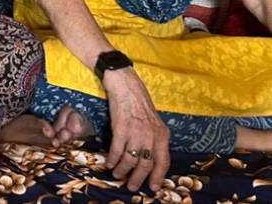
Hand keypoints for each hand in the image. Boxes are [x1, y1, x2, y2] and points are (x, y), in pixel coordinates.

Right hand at [104, 68, 170, 191]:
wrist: (125, 85)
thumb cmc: (139, 101)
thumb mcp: (154, 121)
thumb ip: (154, 138)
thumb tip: (149, 157)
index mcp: (162, 135)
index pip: (163, 162)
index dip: (157, 177)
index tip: (152, 187)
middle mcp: (151, 136)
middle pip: (146, 165)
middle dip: (137, 179)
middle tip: (131, 187)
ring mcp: (136, 133)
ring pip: (130, 160)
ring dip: (122, 170)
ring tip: (117, 175)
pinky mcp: (121, 129)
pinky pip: (116, 150)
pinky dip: (112, 159)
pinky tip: (109, 163)